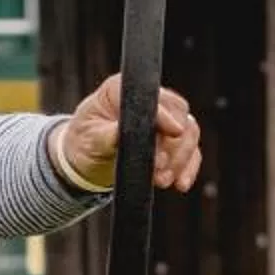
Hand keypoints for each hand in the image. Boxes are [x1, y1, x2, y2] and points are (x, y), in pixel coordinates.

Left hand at [59, 76, 201, 193]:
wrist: (84, 159)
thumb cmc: (83, 142)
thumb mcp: (89, 138)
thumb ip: (107, 134)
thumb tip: (123, 132)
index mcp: (123, 89)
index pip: (153, 98)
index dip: (165, 115)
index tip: (174, 132)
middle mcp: (148, 100)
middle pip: (179, 114)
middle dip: (174, 144)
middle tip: (160, 168)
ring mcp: (163, 119)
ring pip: (189, 133)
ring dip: (181, 159)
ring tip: (163, 180)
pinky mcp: (171, 140)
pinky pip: (191, 151)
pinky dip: (188, 167)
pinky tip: (181, 184)